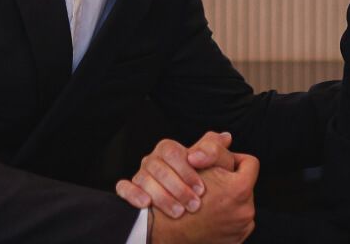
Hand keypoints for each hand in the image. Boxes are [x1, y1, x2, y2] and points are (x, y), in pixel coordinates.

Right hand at [116, 131, 235, 217]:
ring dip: (162, 196)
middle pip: (158, 167)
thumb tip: (225, 137)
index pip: (173, 153)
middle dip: (178, 188)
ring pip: (143, 179)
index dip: (187, 171)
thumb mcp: (213, 166)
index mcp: (169, 149)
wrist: (186, 206)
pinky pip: (124, 187)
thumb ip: (216, 151)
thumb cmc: (202, 181)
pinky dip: (133, 194)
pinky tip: (146, 204)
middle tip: (195, 205)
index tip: (202, 189)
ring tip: (179, 212)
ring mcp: (140, 174)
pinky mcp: (129, 189)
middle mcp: (153, 160)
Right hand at [149, 152, 258, 243]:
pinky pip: (236, 225)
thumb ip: (212, 148)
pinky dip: (225, 220)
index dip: (233, 160)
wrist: (161, 232)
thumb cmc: (175, 194)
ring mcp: (241, 229)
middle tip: (210, 185)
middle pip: (244, 186)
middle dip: (229, 183)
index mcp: (239, 189)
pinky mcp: (235, 242)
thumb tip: (226, 137)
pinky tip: (208, 216)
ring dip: (226, 201)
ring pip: (240, 206)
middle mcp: (245, 211)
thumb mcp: (192, 163)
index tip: (219, 165)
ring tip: (207, 201)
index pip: (249, 164)